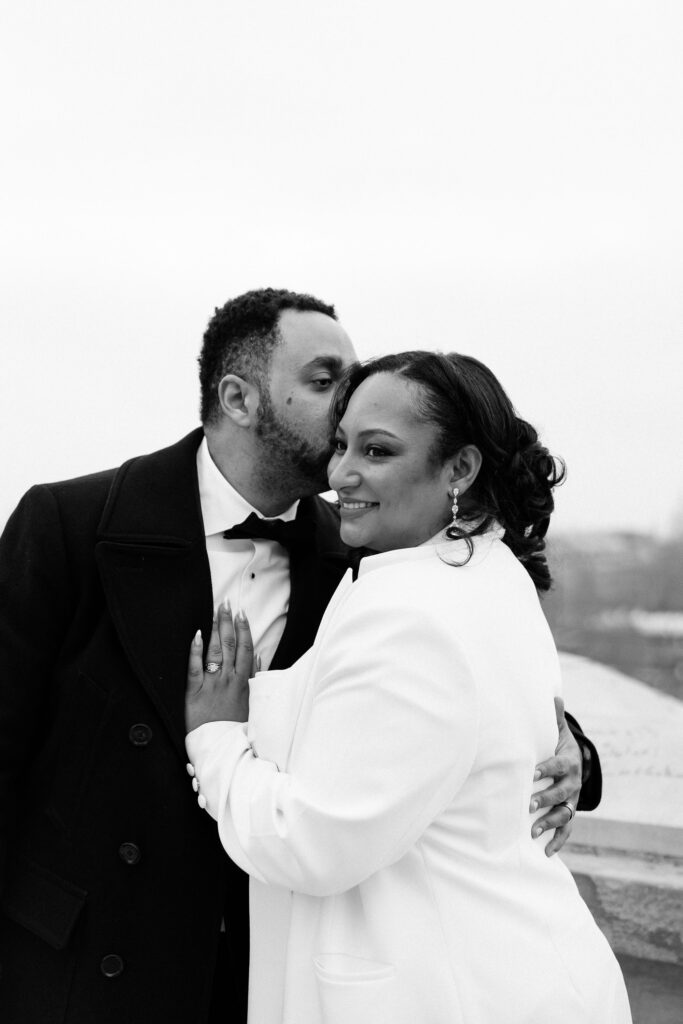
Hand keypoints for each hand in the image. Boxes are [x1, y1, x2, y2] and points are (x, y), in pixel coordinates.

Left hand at [185, 602, 254, 732]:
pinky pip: (195, 668)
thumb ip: (255, 678)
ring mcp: (212, 685)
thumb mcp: (252, 701)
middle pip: (231, 645)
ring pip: (215, 652)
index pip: (246, 649)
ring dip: (215, 630)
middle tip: (225, 603)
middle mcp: (229, 680)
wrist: (221, 747)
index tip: (241, 614)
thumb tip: (258, 656)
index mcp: (243, 682)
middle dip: (227, 622)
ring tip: (214, 613)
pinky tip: (196, 635)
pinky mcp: (194, 693)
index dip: (243, 629)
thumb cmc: (236, 726)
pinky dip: (195, 651)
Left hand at [530, 697, 581, 856]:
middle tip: (528, 805)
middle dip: (545, 799)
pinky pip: (567, 829)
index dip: (546, 769)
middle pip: (561, 793)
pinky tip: (546, 852)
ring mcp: (572, 800)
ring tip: (533, 831)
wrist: (576, 760)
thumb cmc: (557, 744)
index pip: (558, 765)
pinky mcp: (569, 813)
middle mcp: (573, 783)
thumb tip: (554, 695)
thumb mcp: (557, 730)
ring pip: (564, 814)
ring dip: (549, 823)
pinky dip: (558, 841)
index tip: (532, 773)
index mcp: (569, 761)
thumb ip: (554, 717)